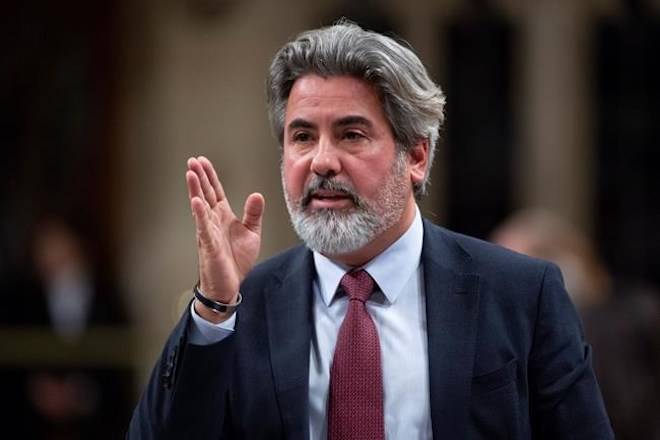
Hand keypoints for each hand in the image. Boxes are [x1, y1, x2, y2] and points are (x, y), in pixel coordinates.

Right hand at [186, 156, 264, 310]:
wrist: (229, 285)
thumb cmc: (236, 261)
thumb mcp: (251, 233)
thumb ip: (253, 214)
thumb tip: (257, 194)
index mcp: (223, 217)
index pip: (215, 192)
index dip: (210, 176)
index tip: (203, 161)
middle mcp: (213, 221)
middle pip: (205, 194)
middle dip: (199, 177)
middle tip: (192, 160)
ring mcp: (209, 232)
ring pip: (201, 207)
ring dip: (196, 189)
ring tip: (191, 173)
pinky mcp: (209, 245)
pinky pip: (204, 227)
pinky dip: (200, 214)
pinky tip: (196, 201)